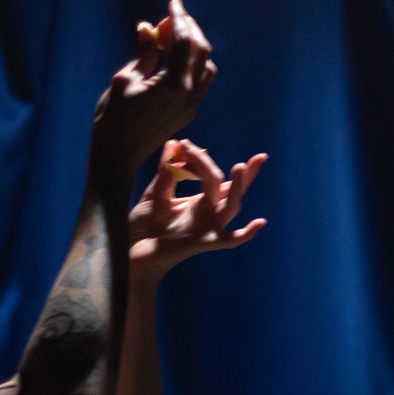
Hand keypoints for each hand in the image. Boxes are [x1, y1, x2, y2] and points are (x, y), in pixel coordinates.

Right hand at [91, 0, 217, 177]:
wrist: (117, 156)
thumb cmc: (113, 117)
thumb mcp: (125, 79)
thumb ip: (144, 52)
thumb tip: (148, 28)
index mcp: (173, 85)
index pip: (184, 42)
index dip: (179, 19)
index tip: (174, 3)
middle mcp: (189, 95)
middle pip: (201, 51)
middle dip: (189, 30)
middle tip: (173, 17)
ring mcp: (192, 106)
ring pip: (206, 67)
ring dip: (195, 48)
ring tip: (173, 38)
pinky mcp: (189, 113)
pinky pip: (200, 82)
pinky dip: (193, 64)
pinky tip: (175, 59)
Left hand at [128, 140, 267, 280]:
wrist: (134, 251)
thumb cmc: (144, 226)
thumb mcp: (154, 194)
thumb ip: (166, 172)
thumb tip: (174, 143)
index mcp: (198, 202)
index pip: (214, 177)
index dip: (203, 158)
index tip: (184, 144)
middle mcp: (207, 214)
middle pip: (228, 190)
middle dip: (240, 173)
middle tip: (256, 156)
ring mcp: (207, 228)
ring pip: (230, 208)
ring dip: (236, 188)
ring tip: (240, 167)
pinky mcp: (202, 242)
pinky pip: (229, 240)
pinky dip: (245, 234)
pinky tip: (259, 223)